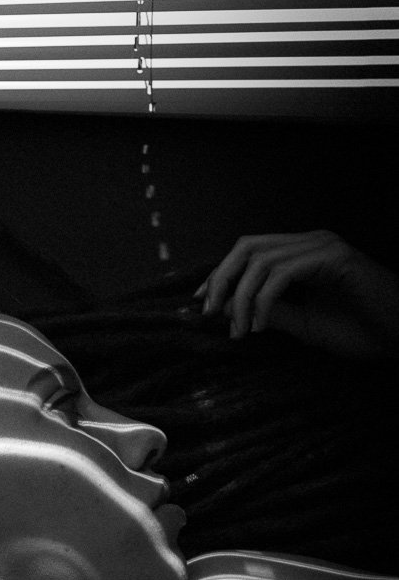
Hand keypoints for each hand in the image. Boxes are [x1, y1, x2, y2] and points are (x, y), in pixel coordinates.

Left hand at [195, 231, 398, 359]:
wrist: (398, 337)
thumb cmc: (360, 330)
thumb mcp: (303, 323)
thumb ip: (270, 312)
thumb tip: (229, 308)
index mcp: (302, 255)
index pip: (249, 251)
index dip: (220, 274)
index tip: (201, 303)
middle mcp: (311, 243)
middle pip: (247, 246)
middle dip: (221, 279)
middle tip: (208, 313)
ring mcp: (323, 246)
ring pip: (260, 260)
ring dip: (240, 298)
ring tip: (238, 331)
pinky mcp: (335, 258)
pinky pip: (282, 272)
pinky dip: (262, 300)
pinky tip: (258, 326)